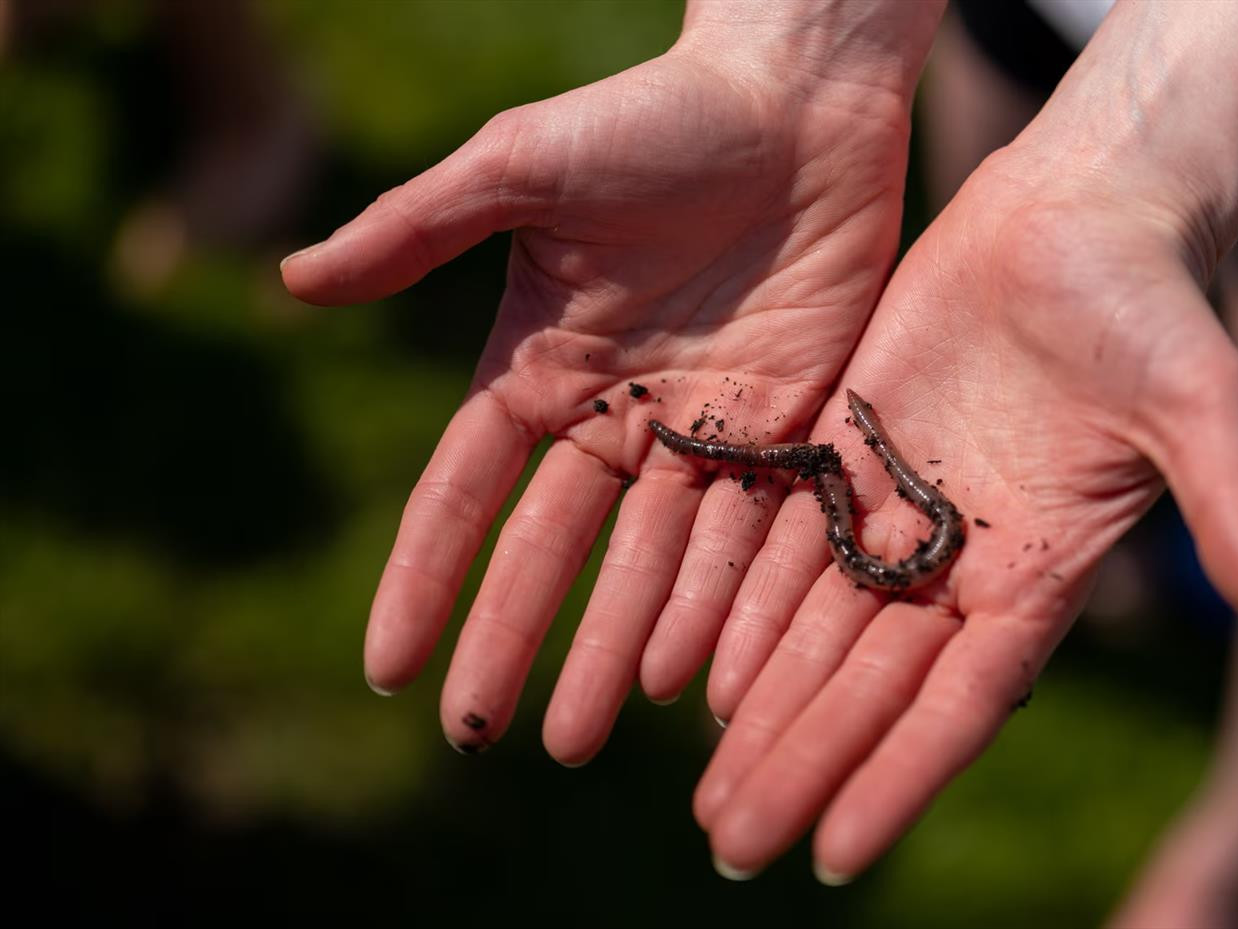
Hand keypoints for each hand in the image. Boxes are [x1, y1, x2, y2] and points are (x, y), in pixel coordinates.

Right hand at [281, 15, 932, 759]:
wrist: (799, 98)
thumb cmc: (652, 115)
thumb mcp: (520, 167)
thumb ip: (417, 228)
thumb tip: (289, 281)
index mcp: (543, 367)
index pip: (466, 494)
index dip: (424, 578)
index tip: (386, 667)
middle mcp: (619, 416)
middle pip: (554, 553)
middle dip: (516, 644)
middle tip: (483, 736)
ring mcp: (706, 430)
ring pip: (655, 565)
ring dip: (614, 650)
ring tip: (583, 738)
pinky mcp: (791, 428)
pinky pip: (754, 534)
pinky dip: (725, 605)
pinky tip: (695, 680)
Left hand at [692, 143, 1237, 881]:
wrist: (1081, 210)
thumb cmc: (1156, 305)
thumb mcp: (1202, 408)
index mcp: (1038, 573)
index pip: (955, 702)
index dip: (894, 776)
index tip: (833, 855)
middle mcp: (960, 558)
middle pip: (866, 685)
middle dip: (801, 764)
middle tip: (729, 843)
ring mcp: (898, 505)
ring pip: (813, 628)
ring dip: (760, 709)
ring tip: (705, 793)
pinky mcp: (847, 445)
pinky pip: (782, 540)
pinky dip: (742, 605)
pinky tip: (694, 671)